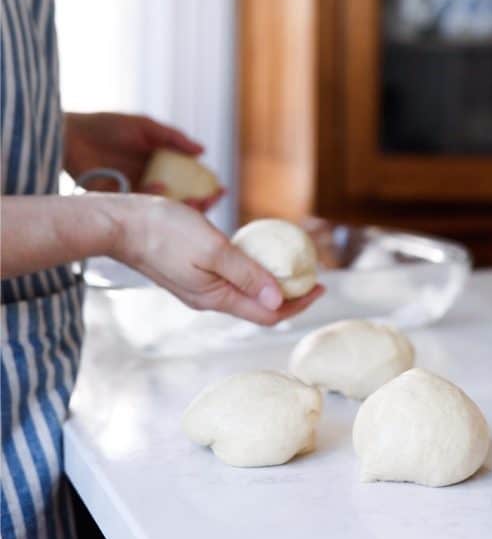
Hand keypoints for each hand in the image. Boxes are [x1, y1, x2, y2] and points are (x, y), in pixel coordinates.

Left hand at [64, 113, 223, 211]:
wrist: (72, 136)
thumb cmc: (107, 126)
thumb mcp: (146, 127)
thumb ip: (173, 138)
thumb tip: (202, 150)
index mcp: (160, 165)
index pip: (189, 181)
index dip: (205, 187)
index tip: (220, 188)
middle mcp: (151, 181)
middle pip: (181, 199)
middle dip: (200, 204)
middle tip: (211, 201)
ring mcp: (136, 193)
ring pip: (165, 208)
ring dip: (181, 208)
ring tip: (194, 201)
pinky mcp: (120, 200)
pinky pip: (142, 205)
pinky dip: (154, 198)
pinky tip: (159, 189)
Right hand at [110, 193, 324, 325]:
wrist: (122, 224)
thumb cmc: (166, 231)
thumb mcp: (213, 249)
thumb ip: (246, 274)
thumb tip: (278, 300)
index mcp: (215, 297)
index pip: (267, 313)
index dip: (298, 303)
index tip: (322, 286)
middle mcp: (208, 299)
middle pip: (258, 307)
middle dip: (289, 295)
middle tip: (312, 275)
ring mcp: (197, 287)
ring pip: (243, 293)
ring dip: (269, 283)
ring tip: (291, 266)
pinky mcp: (189, 273)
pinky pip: (228, 279)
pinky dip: (249, 271)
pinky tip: (255, 254)